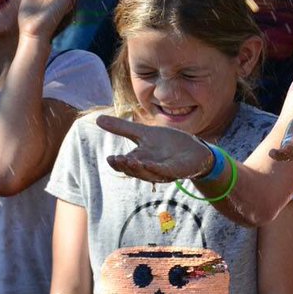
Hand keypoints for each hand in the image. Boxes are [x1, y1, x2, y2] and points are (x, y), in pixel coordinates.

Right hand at [97, 114, 212, 182]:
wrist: (194, 150)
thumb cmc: (168, 143)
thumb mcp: (144, 133)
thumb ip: (122, 128)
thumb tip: (98, 119)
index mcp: (140, 160)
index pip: (124, 165)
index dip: (117, 163)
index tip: (110, 158)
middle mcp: (149, 168)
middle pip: (134, 171)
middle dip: (125, 166)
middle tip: (116, 160)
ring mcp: (163, 171)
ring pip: (147, 174)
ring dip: (138, 168)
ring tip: (130, 161)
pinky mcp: (176, 171)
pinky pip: (164, 171)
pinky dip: (156, 168)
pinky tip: (149, 163)